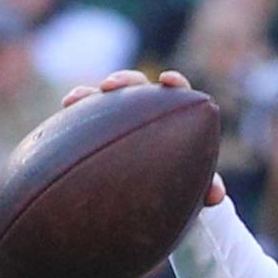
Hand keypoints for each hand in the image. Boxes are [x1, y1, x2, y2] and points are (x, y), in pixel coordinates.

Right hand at [60, 69, 228, 204]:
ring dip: (89, 95)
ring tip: (74, 99)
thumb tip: (216, 195)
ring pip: (103, 100)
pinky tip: (61, 116)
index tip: (169, 81)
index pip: (176, 92)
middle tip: (110, 86)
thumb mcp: (195, 187)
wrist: (157, 196)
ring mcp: (119, 117)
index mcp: (174, 116)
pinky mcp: (97, 129)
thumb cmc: (182, 184)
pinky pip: (83, 119)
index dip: (174, 83)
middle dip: (122, 80)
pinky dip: (73, 115)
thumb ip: (206, 187)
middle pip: (135, 86)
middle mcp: (145, 110)